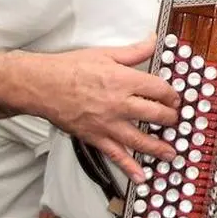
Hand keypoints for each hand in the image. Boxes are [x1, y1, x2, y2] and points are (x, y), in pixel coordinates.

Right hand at [21, 34, 179, 182]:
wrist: (40, 85)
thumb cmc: (70, 68)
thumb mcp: (106, 54)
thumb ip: (134, 51)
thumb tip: (153, 40)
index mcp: (125, 81)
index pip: (160, 90)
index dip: (172, 95)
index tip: (175, 98)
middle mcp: (120, 104)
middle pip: (156, 115)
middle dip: (171, 119)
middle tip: (176, 121)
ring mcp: (108, 123)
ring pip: (140, 139)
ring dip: (159, 147)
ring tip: (171, 152)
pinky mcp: (95, 137)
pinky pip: (116, 155)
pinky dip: (129, 168)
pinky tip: (141, 177)